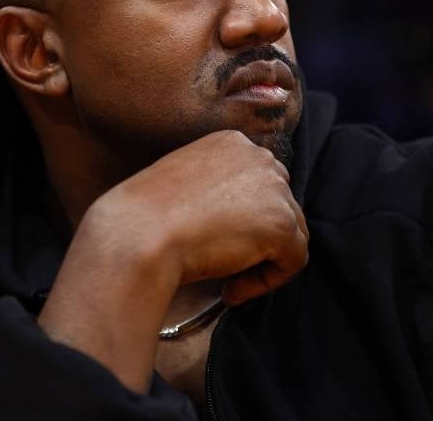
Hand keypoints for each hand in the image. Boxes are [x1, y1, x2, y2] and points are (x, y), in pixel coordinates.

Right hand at [38, 131, 307, 393]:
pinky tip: (231, 290)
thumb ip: (215, 187)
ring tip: (226, 282)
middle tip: (225, 265)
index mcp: (232, 142)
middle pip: (280, 206)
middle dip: (258, 239)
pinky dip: (267, 282)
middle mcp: (259, 156)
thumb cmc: (145, 215)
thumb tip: (236, 220)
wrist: (138, 234)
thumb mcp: (182, 181)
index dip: (244, 219)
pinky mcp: (282, 225)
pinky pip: (294, 261)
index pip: (258, 183)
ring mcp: (275, 189)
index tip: (217, 241)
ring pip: (291, 234)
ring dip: (262, 262)